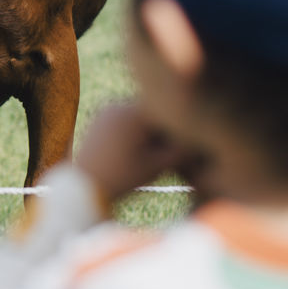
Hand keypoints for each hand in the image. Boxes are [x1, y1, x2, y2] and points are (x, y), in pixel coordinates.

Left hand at [76, 104, 192, 205]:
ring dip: (151, 130)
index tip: (180, 151)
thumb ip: (182, 149)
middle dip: (165, 130)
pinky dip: (136, 131)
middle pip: (154, 113)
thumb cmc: (123, 178)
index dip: (180, 131)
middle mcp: (118, 103)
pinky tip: (137, 151)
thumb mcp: (157, 165)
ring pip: (141, 116)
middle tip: (168, 154)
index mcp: (133, 111)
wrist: (84, 185)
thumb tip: (203, 139)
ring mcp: (107, 109)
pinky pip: (126, 119)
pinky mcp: (100, 118)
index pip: (168, 114)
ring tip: (152, 154)